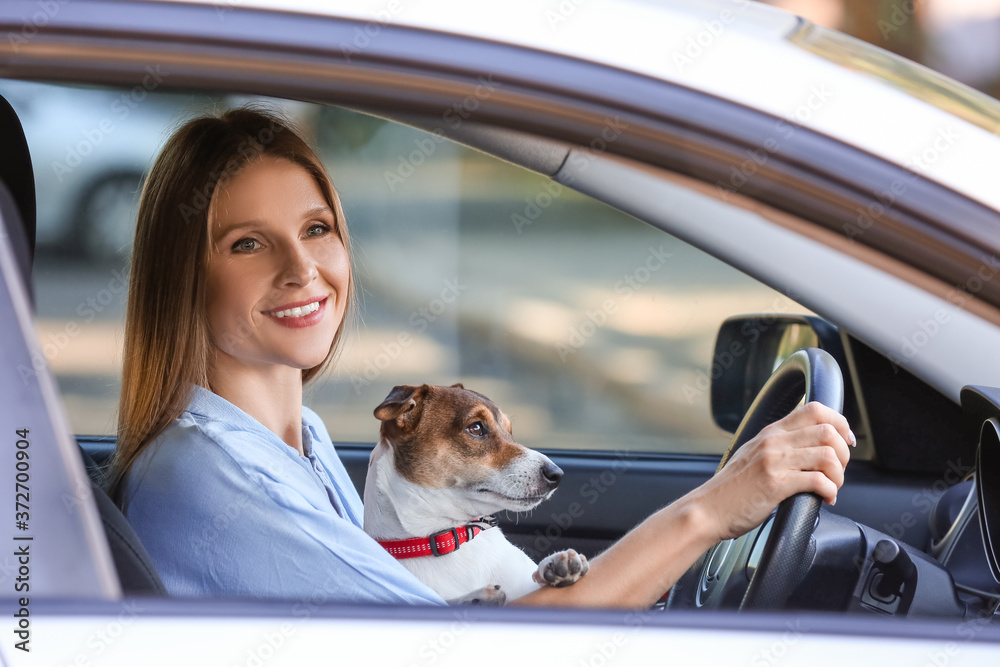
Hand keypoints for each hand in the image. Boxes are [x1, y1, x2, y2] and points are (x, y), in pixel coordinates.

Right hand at [693, 401, 854, 542]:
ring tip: (832, 487)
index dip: (840, 422)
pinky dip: (830, 491)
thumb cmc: (731, 490)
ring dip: (839, 475)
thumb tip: (809, 449)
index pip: (815, 409)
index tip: (845, 441)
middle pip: (827, 431)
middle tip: (838, 471)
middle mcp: (773, 441)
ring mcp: (774, 461)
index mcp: (771, 432)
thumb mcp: (753, 456)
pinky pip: (818, 480)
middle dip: (844, 453)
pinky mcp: (775, 484)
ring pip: (827, 455)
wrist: (707, 509)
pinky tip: (825, 499)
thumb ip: (778, 447)